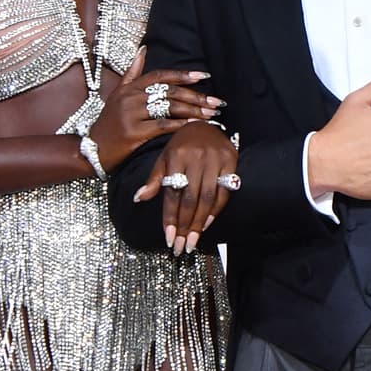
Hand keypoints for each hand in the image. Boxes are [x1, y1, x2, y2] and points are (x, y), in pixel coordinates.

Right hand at [94, 48, 222, 171]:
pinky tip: (196, 125)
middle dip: (196, 96)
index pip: (160, 76)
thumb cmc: (109, 123)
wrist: (93, 149)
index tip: (203, 75)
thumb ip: (132, 73)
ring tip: (211, 114)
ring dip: (194, 111)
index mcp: (130, 87)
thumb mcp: (117, 94)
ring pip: (169, 108)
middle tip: (215, 102)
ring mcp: (131, 114)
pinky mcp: (134, 132)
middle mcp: (131, 97)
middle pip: (170, 92)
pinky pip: (163, 125)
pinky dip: (182, 125)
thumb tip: (143, 49)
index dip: (183, 75)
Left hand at [134, 121, 238, 253]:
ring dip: (199, 223)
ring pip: (207, 199)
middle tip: (180, 246)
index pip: (172, 193)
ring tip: (192, 241)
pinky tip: (207, 224)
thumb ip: (154, 180)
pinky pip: (224, 192)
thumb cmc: (181, 145)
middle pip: (190, 199)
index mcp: (176, 156)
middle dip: (184, 226)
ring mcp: (215, 160)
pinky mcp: (231, 162)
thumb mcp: (164, 158)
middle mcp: (196, 158)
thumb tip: (138, 198)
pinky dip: (215, 210)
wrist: (206, 124)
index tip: (168, 238)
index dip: (170, 217)